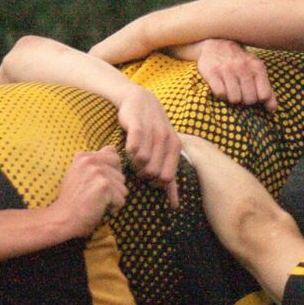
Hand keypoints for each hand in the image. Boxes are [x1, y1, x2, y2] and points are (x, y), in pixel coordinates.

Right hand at [44, 149, 128, 237]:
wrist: (63, 218)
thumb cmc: (75, 199)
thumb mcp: (81, 174)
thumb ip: (96, 162)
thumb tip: (114, 149)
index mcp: (83, 156)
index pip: (114, 155)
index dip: (111, 172)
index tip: (95, 182)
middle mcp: (90, 160)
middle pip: (121, 173)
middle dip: (114, 188)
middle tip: (95, 195)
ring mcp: (97, 172)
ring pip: (123, 188)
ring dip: (113, 199)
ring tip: (95, 201)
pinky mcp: (104, 185)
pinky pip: (121, 199)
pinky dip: (113, 207)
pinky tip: (98, 208)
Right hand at [115, 88, 179, 205]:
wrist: (139, 99)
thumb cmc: (152, 130)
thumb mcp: (166, 151)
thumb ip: (170, 176)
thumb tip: (175, 205)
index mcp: (176, 147)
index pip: (167, 178)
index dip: (155, 183)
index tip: (147, 177)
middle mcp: (167, 139)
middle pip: (154, 172)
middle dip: (143, 175)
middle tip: (137, 168)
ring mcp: (152, 132)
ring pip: (142, 161)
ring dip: (133, 164)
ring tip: (131, 159)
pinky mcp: (137, 125)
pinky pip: (133, 147)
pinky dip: (129, 152)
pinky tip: (127, 149)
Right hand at [194, 39, 276, 109]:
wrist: (217, 44)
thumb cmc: (240, 63)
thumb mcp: (257, 72)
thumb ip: (267, 91)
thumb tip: (273, 108)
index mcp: (257, 67)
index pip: (264, 95)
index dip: (259, 99)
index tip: (254, 94)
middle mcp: (243, 67)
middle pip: (249, 99)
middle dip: (245, 100)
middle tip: (240, 92)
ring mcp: (226, 69)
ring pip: (234, 99)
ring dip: (232, 98)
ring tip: (231, 89)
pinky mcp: (211, 72)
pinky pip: (220, 94)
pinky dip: (221, 95)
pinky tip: (221, 87)